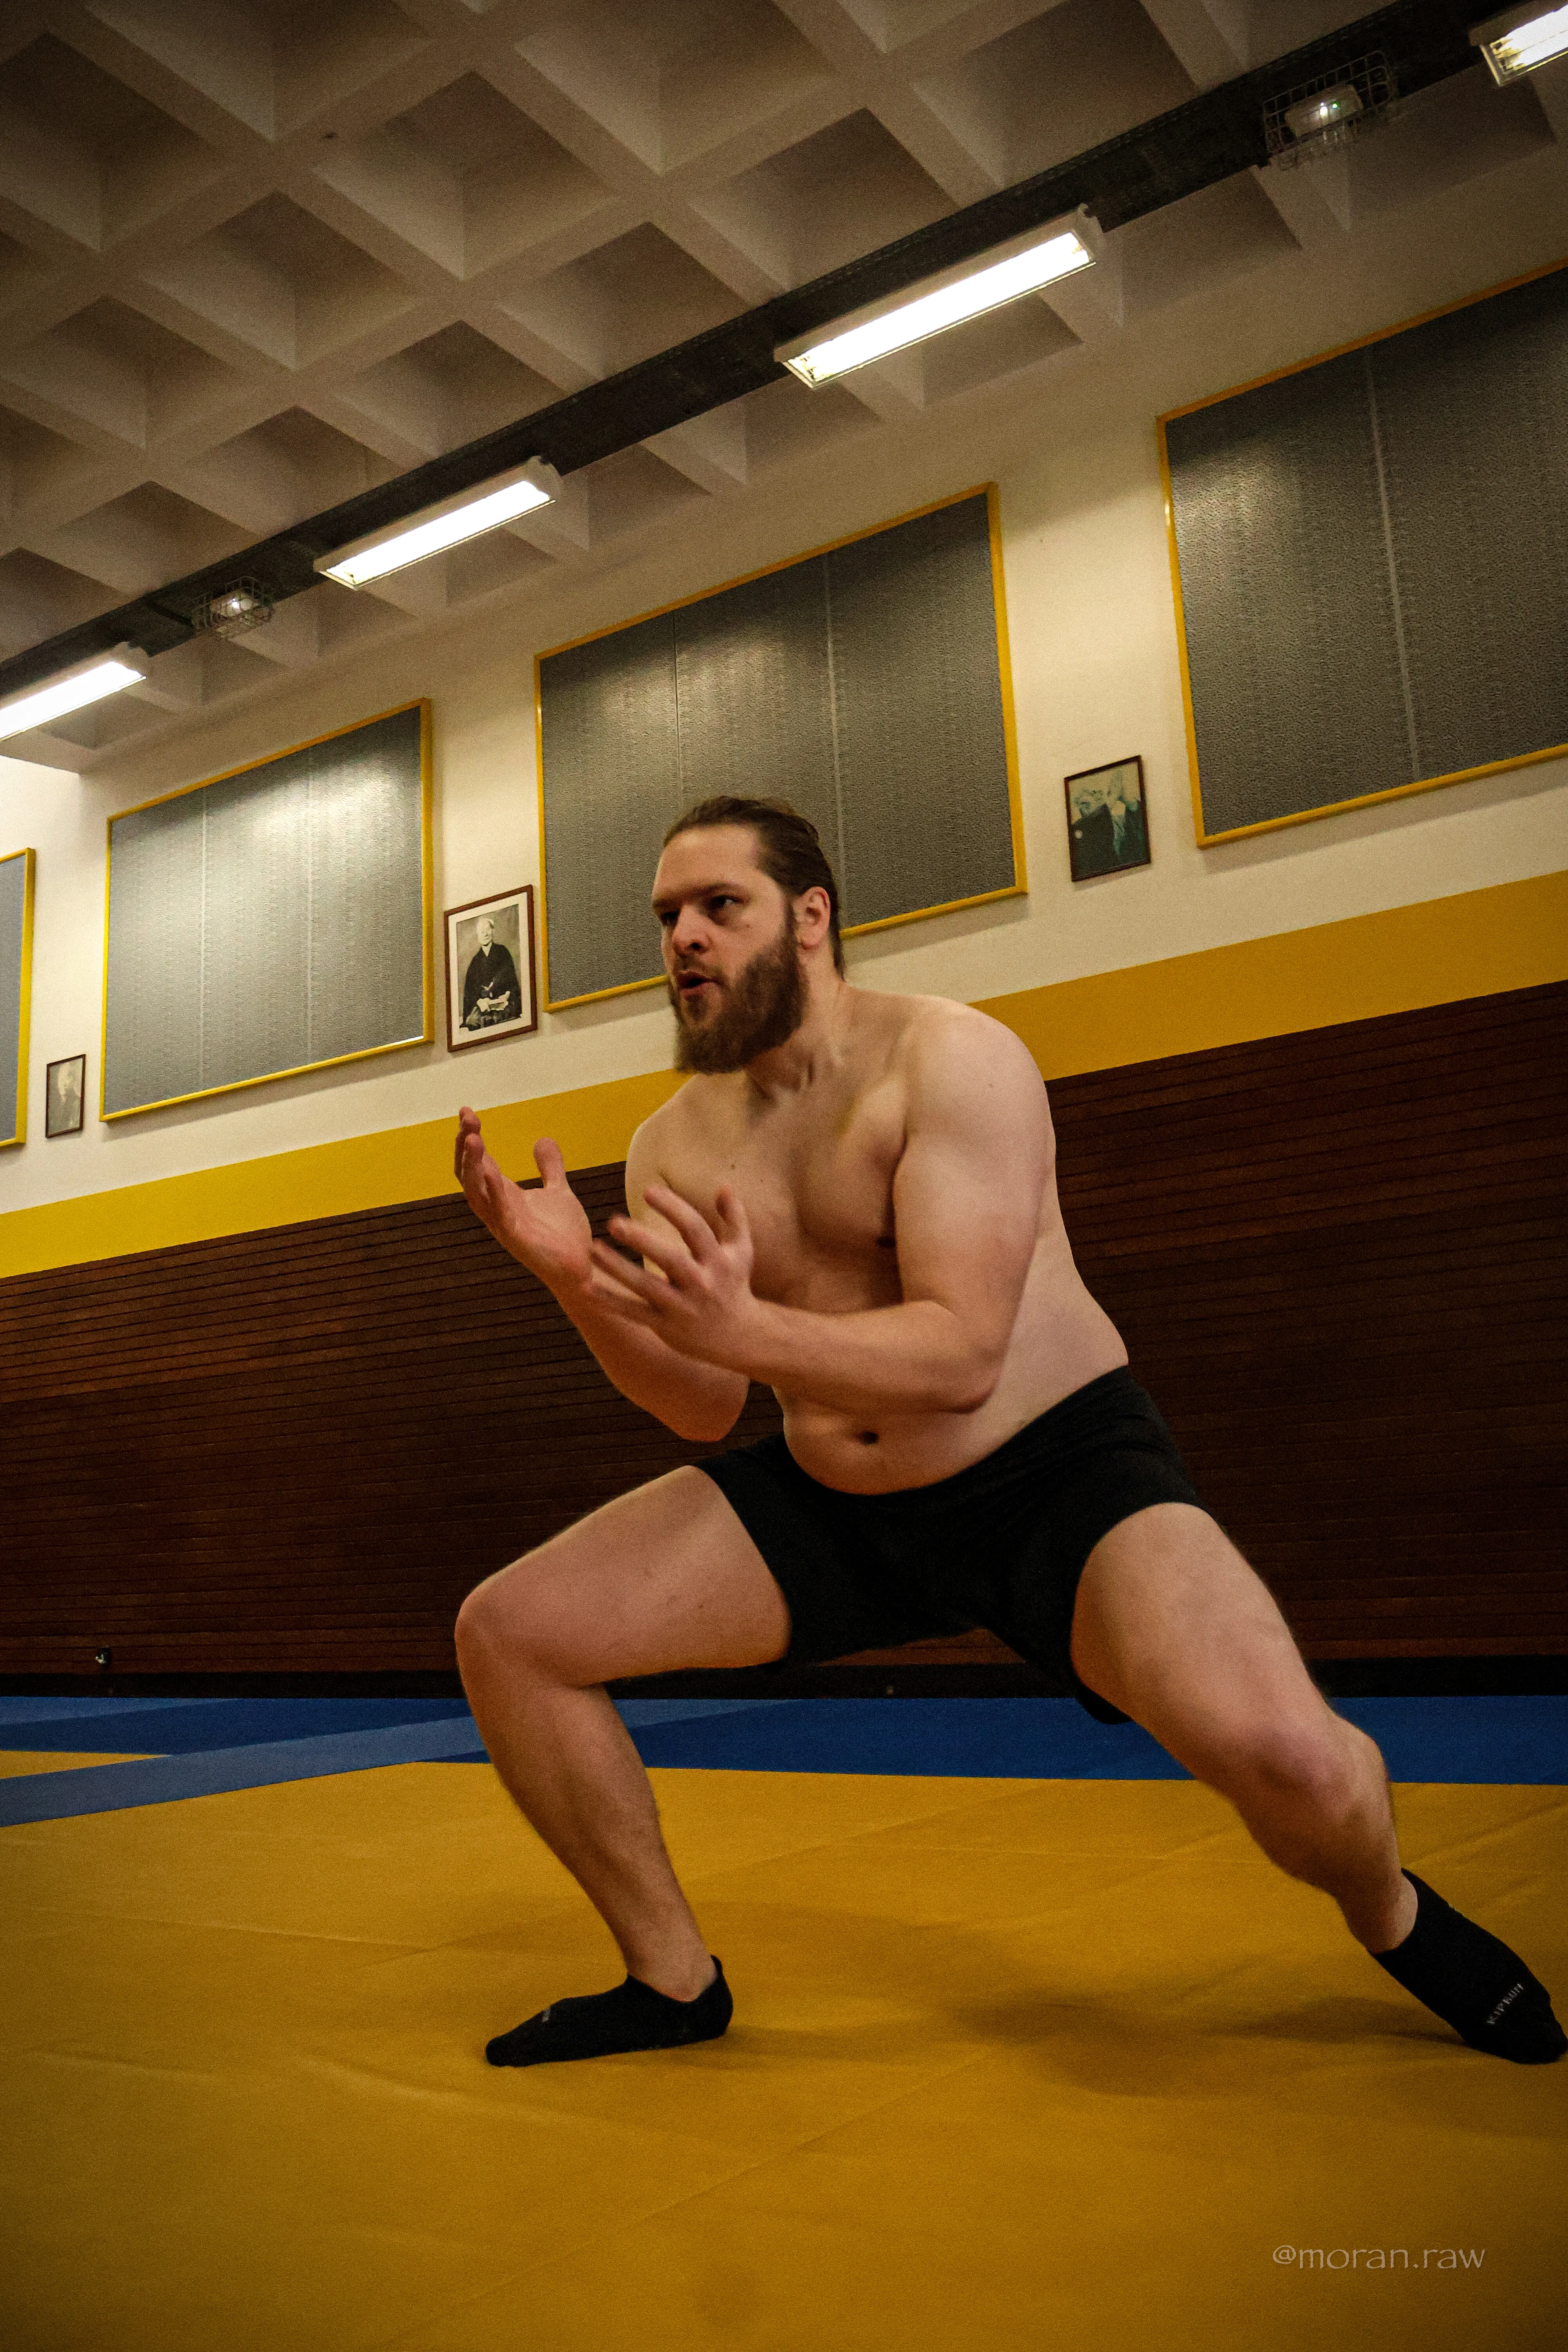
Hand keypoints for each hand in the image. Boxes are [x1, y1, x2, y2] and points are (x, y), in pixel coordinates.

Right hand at [454, 1109, 591, 1289]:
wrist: (582, 1268)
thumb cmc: (565, 1235)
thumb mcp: (558, 1191)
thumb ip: (549, 1167)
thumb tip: (542, 1139)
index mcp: (503, 1195)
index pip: (477, 1162)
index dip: (470, 1138)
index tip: (467, 1111)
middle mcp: (496, 1208)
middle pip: (468, 1174)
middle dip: (465, 1145)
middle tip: (467, 1118)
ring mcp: (503, 1223)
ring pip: (475, 1192)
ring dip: (472, 1165)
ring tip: (473, 1137)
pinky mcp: (515, 1238)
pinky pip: (498, 1213)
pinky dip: (493, 1192)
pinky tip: (490, 1171)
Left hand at [587, 1182, 760, 1367]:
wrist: (738, 1337)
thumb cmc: (734, 1284)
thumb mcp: (742, 1251)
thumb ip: (735, 1217)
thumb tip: (724, 1186)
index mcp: (718, 1260)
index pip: (695, 1229)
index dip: (673, 1208)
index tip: (648, 1190)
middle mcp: (701, 1283)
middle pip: (670, 1259)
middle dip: (642, 1241)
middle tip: (614, 1222)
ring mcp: (681, 1307)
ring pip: (645, 1287)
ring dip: (617, 1269)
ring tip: (593, 1249)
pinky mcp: (665, 1326)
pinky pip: (634, 1313)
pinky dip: (610, 1302)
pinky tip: (586, 1289)